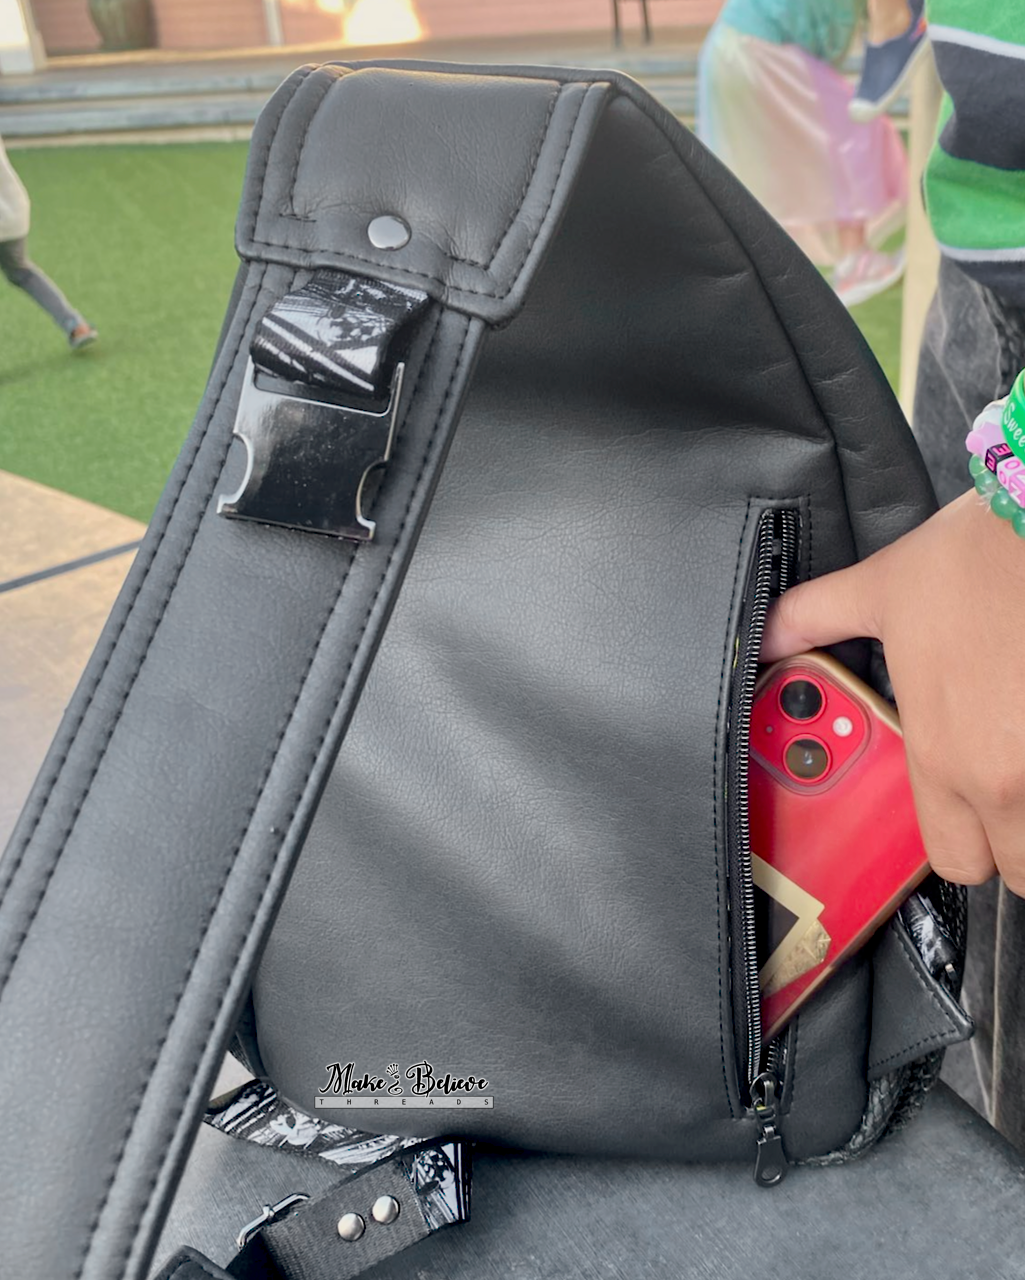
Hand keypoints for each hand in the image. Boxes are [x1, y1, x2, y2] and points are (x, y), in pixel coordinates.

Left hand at [761, 490, 1024, 895]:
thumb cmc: (977, 555)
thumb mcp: (878, 588)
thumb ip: (813, 620)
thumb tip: (764, 635)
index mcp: (944, 758)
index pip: (951, 861)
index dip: (960, 844)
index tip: (966, 816)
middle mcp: (1007, 781)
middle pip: (1021, 867)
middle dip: (1017, 838)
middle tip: (1008, 784)